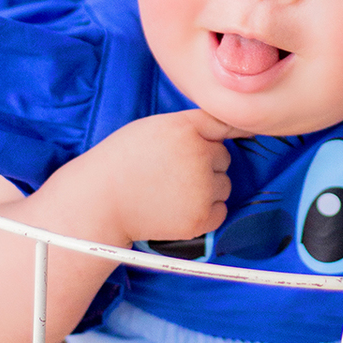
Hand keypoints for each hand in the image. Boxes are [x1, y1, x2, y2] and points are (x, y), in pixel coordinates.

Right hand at [73, 110, 233, 246]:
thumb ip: (190, 125)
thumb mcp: (155, 127)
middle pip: (224, 158)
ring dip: (207, 188)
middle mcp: (199, 156)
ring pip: (224, 185)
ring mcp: (201, 189)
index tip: (240, 133)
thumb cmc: (124, 161)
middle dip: (206, 163)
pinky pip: (221, 210)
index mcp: (186, 129)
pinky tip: (178, 206)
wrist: (101, 202)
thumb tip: (230, 128)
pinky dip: (206, 211)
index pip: (223, 125)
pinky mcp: (200, 217)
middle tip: (173, 171)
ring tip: (172, 190)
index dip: (228, 131)